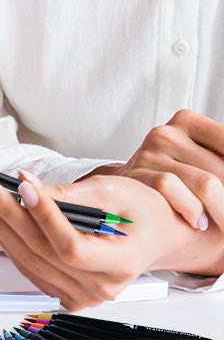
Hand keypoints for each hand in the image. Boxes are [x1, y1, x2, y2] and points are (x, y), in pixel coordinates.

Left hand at [0, 169, 223, 308]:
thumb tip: (29, 186)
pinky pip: (29, 268)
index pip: (72, 247)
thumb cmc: (137, 209)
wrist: (152, 232)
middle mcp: (101, 287)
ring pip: (29, 261)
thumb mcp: (111, 191)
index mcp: (120, 263)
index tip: (23, 186)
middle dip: (7, 214)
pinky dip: (9, 240)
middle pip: (43, 252)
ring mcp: (81, 294)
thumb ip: (70, 194)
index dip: (45, 217)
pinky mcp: (65, 291)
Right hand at [113, 110, 223, 230]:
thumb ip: (221, 164)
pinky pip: (174, 189)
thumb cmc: (181, 186)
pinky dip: (192, 209)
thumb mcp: (208, 166)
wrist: (132, 200)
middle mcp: (167, 133)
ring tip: (221, 224)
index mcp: (189, 122)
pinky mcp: (136, 174)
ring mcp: (149, 152)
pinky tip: (198, 221)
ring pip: (206, 184)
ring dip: (223, 214)